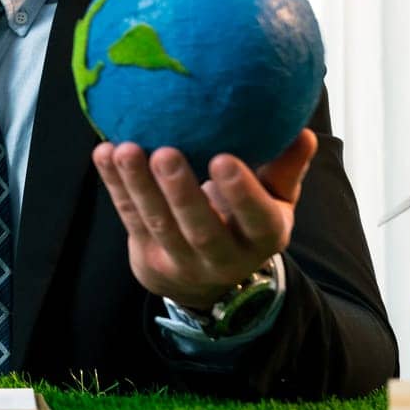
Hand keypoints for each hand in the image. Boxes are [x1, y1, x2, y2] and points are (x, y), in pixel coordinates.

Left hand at [92, 129, 317, 310]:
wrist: (203, 278)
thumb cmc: (243, 221)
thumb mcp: (273, 201)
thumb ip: (284, 169)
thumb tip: (304, 131)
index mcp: (262, 238)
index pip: (257, 220)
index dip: (241, 193)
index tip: (223, 158)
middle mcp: (223, 257)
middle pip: (200, 229)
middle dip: (180, 192)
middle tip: (166, 153)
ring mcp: (181, 261)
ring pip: (157, 223)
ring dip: (139, 185)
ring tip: (126, 149)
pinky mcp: (147, 256)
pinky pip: (128, 216)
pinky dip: (115, 185)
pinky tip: (105, 153)